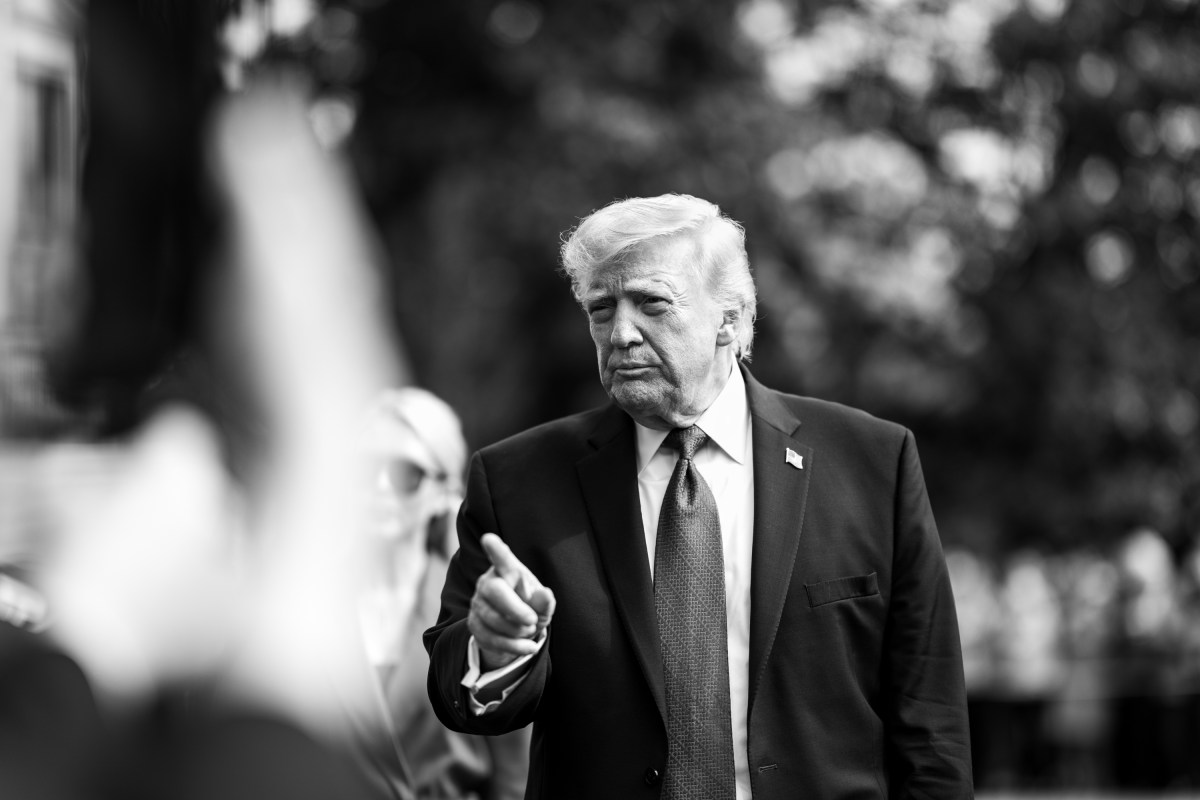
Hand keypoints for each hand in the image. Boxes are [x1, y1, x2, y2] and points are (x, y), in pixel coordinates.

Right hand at [468, 533, 555, 670]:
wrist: (516, 631)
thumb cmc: (531, 608)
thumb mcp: (543, 605)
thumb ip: (545, 601)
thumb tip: (545, 595)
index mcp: (507, 570)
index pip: (501, 558)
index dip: (495, 549)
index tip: (489, 538)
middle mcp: (488, 583)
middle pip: (494, 591)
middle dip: (514, 610)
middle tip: (533, 621)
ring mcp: (477, 603)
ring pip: (492, 619)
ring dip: (517, 631)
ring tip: (531, 631)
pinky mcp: (473, 624)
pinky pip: (491, 638)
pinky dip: (513, 646)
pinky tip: (528, 647)